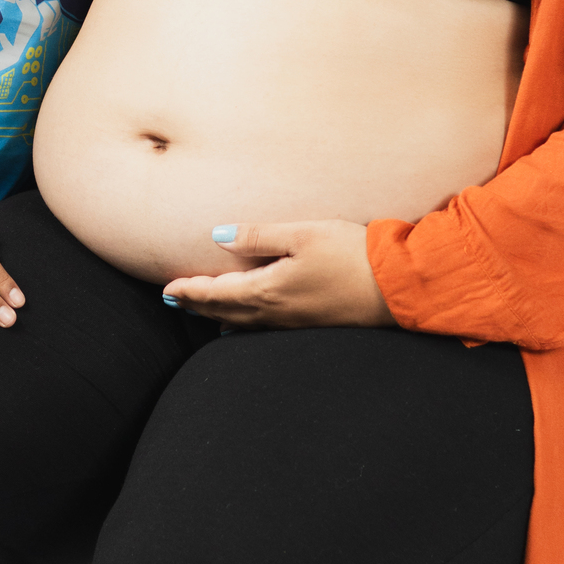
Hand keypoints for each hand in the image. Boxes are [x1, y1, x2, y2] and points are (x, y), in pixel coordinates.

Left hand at [162, 221, 394, 329]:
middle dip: (197, 306)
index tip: (167, 291)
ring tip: (200, 313)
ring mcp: (294, 324)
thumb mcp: (302, 234)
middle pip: (224, 312)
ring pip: (243, 323)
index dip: (189, 292)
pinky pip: (263, 330)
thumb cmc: (352, 255)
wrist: (397, 288)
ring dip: (217, 317)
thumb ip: (258, 236)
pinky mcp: (311, 326)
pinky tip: (242, 327)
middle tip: (173, 302)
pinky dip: (242, 326)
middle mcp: (275, 314)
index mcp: (267, 290)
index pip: (216, 293)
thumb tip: (218, 236)